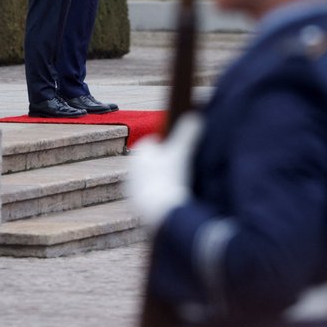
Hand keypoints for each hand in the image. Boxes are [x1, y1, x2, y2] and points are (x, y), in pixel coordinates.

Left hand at [125, 112, 202, 229]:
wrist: (160, 210)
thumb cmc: (170, 178)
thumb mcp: (181, 152)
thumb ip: (188, 133)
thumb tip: (195, 116)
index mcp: (140, 153)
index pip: (152, 142)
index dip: (166, 146)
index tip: (177, 152)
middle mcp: (131, 169)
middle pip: (150, 160)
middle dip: (162, 162)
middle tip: (179, 169)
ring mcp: (132, 187)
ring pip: (148, 177)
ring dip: (159, 179)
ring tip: (176, 185)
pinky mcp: (134, 203)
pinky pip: (148, 193)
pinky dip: (157, 194)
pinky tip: (169, 198)